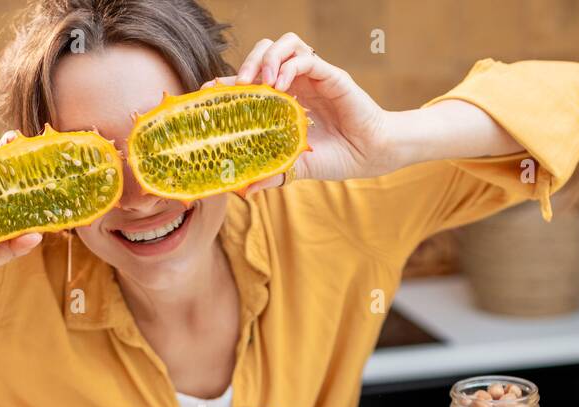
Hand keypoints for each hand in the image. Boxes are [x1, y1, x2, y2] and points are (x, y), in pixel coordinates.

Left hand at [206, 33, 391, 188]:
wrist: (370, 156)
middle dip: (247, 63)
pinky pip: (307, 58)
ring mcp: (313, 76)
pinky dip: (289, 66)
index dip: (229, 81)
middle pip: (264, 53)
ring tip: (262, 82)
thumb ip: (272, 172)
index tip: (209, 90)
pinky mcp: (331, 75)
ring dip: (267, 58)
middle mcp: (295, 83)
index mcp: (283, 101)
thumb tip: (243, 190)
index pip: (251, 81)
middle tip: (239, 85)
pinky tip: (281, 86)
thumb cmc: (336, 158)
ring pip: (285, 44)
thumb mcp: (297, 167)